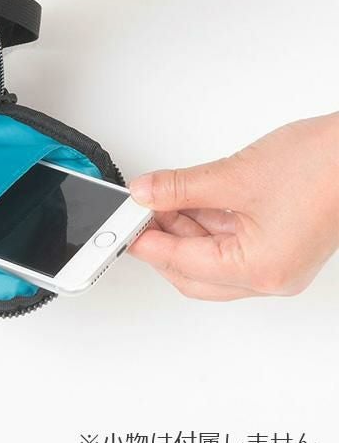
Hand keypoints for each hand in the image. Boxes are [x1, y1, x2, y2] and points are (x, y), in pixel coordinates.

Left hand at [128, 113, 338, 299]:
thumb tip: (146, 193)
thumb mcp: (235, 175)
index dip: (146, 243)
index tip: (123, 227)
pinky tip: (183, 201)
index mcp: (260, 270)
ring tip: (156, 201)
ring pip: (210, 258)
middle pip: (193, 272)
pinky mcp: (278, 243)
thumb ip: (181, 187)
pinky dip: (203, 224)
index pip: (183, 264)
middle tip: (136, 215)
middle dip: (161, 242)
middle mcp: (270, 275)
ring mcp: (276, 261)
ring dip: (181, 230)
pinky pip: (228, 242)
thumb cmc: (325, 166)